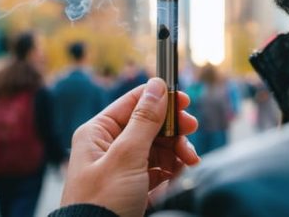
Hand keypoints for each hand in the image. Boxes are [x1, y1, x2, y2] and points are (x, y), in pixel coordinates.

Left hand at [60, 78, 199, 216]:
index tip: (184, 101)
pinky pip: (159, 169)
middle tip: (191, 130)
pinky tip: (180, 173)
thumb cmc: (102, 202)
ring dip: (177, 150)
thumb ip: (144, 120)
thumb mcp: (126, 156)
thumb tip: (157, 86)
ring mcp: (123, 168)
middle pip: (150, 125)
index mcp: (97, 133)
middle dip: (173, 129)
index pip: (133, 103)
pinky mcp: (134, 187)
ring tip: (189, 160)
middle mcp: (108, 147)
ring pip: (158, 147)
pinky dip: (173, 169)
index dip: (160, 99)